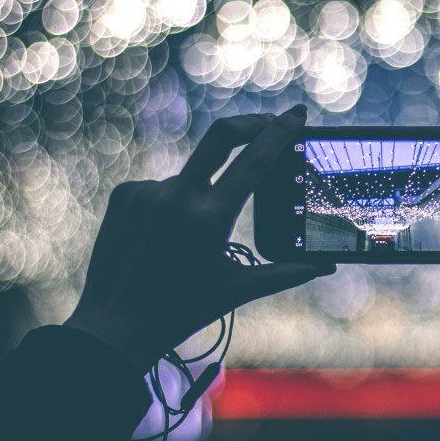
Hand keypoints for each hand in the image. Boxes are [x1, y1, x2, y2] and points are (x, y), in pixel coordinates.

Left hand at [64, 105, 333, 372]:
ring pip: (191, 176)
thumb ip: (286, 273)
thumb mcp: (237, 290)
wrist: (114, 326)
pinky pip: (162, 187)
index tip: (297, 114)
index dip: (280, 132)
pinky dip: (173, 204)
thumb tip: (325, 265)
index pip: (254, 160)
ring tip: (188, 240)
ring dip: (203, 193)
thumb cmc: (181, 311)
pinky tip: (163, 238)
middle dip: (251, 122)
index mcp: (210, 219)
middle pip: (221, 135)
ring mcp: (146, 192)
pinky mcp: (124, 194)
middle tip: (271, 121)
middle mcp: (177, 197)